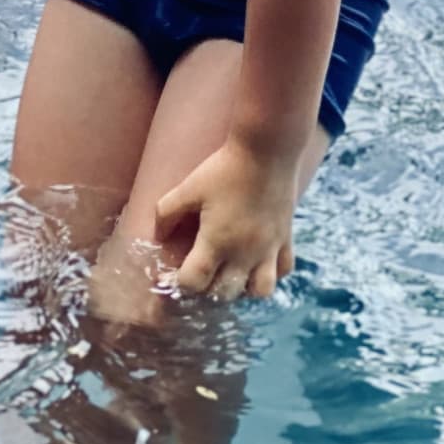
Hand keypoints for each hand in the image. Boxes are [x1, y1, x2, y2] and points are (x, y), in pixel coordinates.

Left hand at [155, 136, 298, 301]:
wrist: (267, 149)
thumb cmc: (224, 168)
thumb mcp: (189, 187)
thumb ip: (167, 213)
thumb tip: (157, 236)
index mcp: (217, 242)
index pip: (195, 283)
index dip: (181, 282)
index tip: (177, 273)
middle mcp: (245, 252)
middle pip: (225, 293)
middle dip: (210, 289)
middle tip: (203, 272)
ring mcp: (269, 248)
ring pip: (260, 291)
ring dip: (244, 288)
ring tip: (234, 272)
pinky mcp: (286, 238)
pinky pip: (283, 270)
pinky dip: (271, 272)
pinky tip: (259, 260)